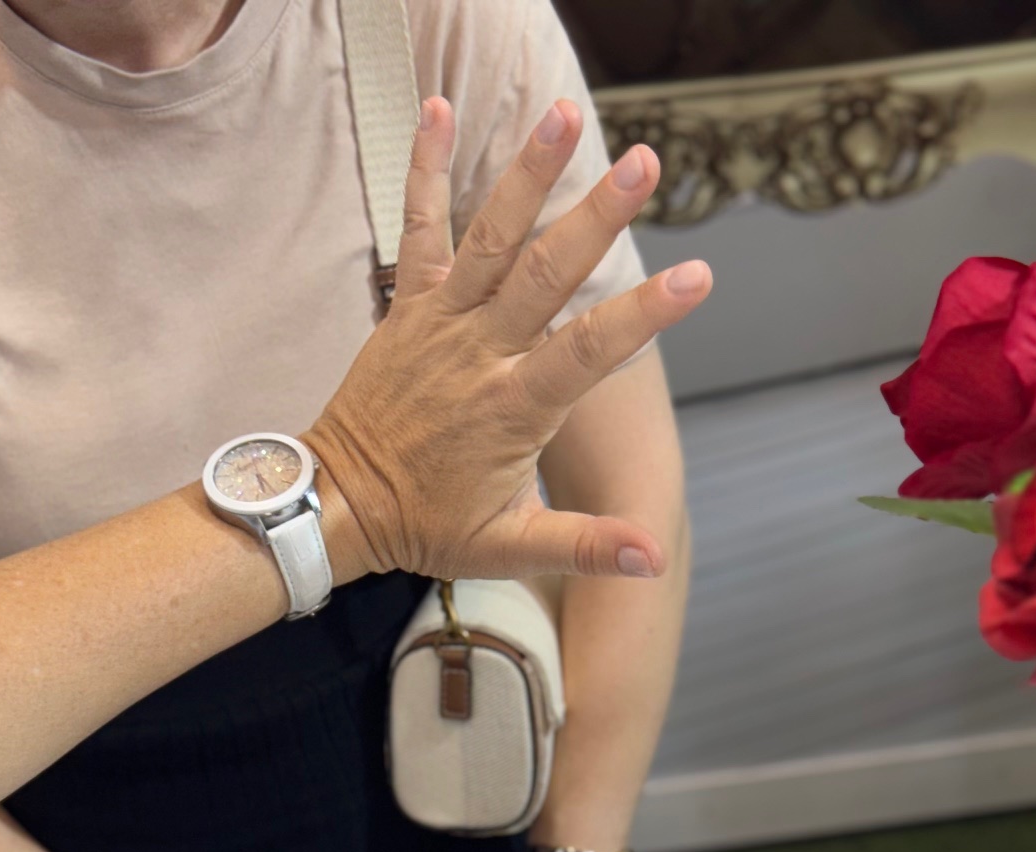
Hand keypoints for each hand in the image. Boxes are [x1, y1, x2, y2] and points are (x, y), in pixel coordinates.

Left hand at [306, 96, 712, 585]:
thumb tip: (650, 557)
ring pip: (490, 237)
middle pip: (545, 273)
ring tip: (566, 114)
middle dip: (597, 216)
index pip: (587, 351)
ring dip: (528, 173)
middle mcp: (479, 354)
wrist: (339, 505)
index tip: (696, 276)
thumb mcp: (508, 547)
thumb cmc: (428, 526)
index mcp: (512, 409)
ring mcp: (440, 323)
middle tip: (645, 163)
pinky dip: (424, 169)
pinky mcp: (408, 306)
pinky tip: (438, 109)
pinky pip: (417, 228)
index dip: (642, 314)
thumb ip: (582, 544)